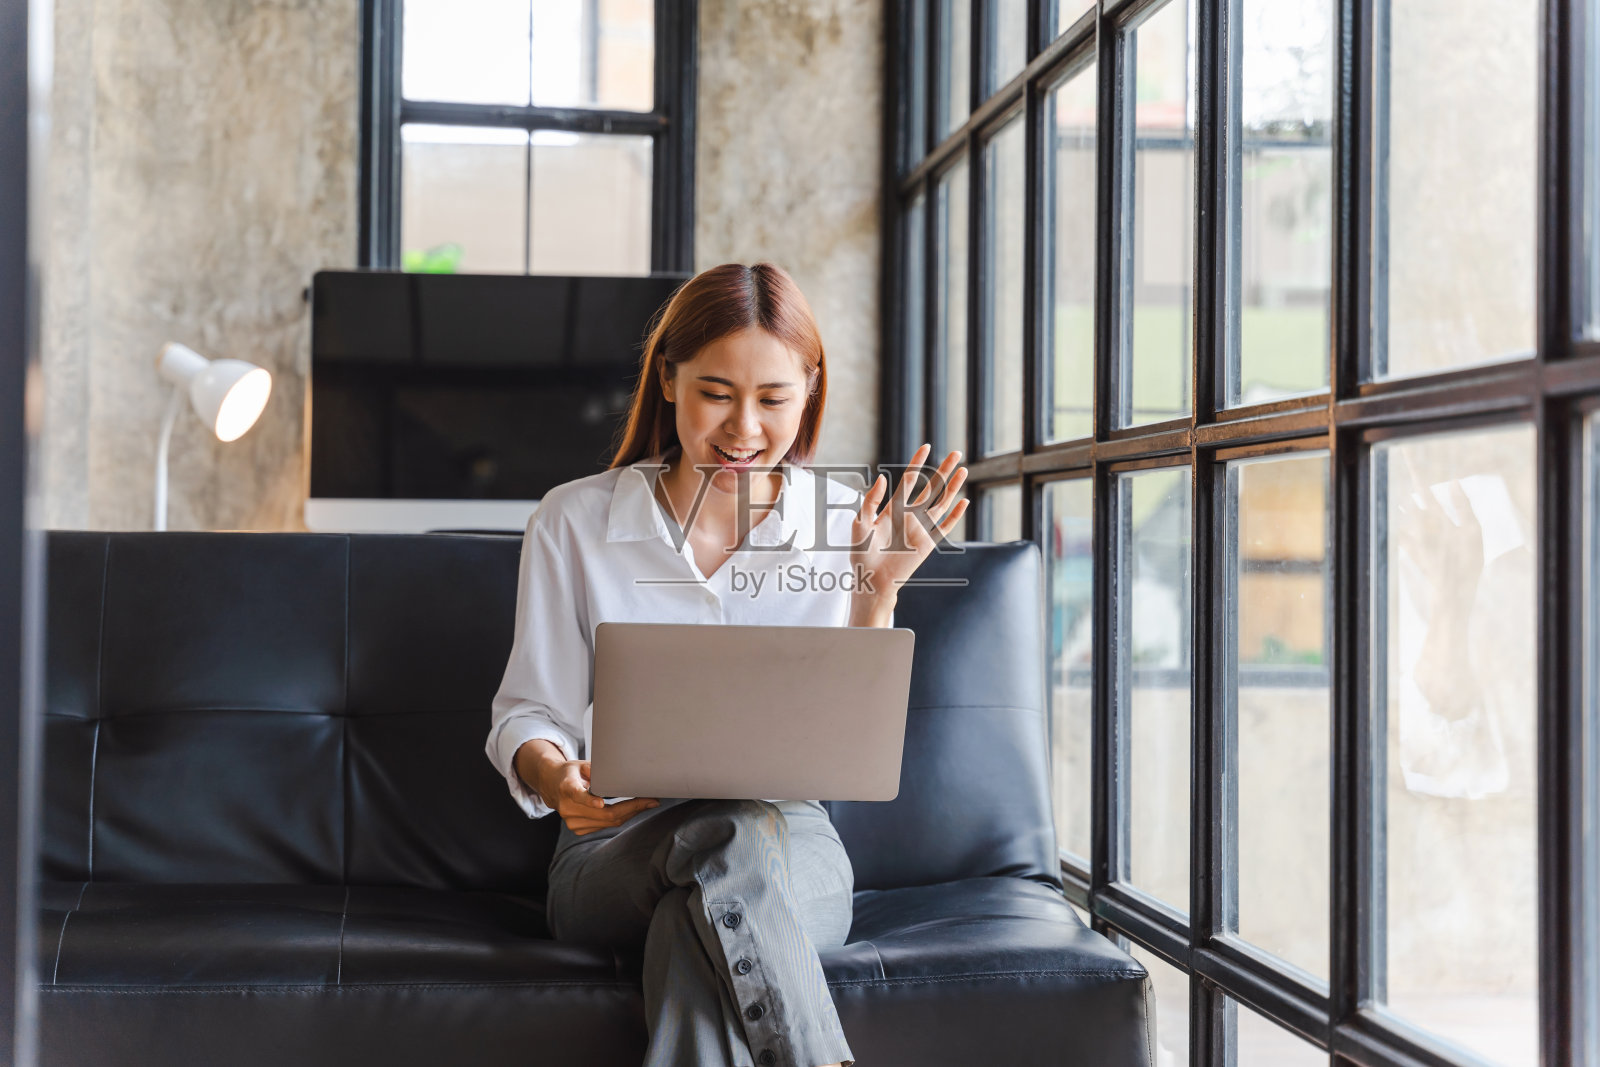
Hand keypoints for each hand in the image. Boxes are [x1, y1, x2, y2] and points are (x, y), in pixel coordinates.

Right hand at [553, 759, 659, 835]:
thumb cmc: (570, 773)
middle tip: (652, 801)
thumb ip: (595, 770)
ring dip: (631, 813)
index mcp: (567, 787)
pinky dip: (621, 817)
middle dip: (631, 808)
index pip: (577, 795)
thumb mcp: (580, 764)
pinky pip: (605, 825)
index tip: (600, 803)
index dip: (589, 800)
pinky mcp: (578, 829)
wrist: (551, 787)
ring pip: (608, 822)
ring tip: (648, 803)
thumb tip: (618, 774)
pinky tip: (634, 810)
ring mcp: (572, 821)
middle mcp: (568, 807)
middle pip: (604, 813)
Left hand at [850, 443, 968, 614]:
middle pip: (931, 487)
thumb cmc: (861, 553)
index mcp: (893, 508)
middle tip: (956, 453)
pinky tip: (964, 502)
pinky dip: (955, 515)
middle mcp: (910, 515)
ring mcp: (921, 528)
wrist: (871, 579)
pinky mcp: (928, 543)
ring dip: (953, 487)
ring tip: (964, 470)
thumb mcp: (860, 523)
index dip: (917, 463)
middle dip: (943, 470)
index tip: (926, 446)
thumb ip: (870, 501)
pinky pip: (945, 526)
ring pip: (942, 502)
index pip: (909, 480)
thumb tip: (881, 478)